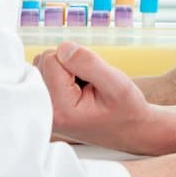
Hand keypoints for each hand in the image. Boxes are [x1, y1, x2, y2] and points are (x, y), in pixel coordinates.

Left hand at [35, 42, 175, 154]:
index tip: (92, 78)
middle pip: (44, 62)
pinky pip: (47, 74)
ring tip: (85, 86)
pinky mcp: (46, 105)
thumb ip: (88, 63)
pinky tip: (77, 89)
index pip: (51, 59)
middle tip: (89, 82)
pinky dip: (63, 75)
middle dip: (69, 63)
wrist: (131, 130)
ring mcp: (44, 110)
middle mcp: (45, 111)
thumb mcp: (116, 84)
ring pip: (45, 65)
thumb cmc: (126, 110)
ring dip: (66, 68)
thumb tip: (63, 47)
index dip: (75, 60)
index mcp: (59, 109)